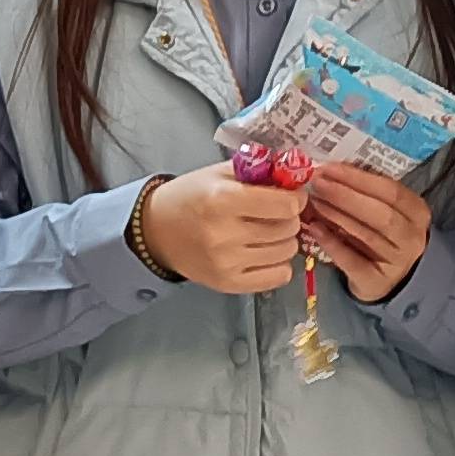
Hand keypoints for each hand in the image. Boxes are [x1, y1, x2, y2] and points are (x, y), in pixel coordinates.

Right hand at [144, 163, 305, 293]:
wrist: (157, 231)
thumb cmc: (190, 196)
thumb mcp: (219, 173)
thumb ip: (258, 171)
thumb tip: (298, 176)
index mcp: (223, 200)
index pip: (284, 205)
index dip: (295, 198)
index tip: (290, 196)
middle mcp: (225, 234)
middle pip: (287, 228)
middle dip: (289, 217)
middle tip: (276, 213)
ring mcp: (227, 263)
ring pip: (286, 252)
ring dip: (285, 239)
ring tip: (269, 231)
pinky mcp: (228, 284)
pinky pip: (277, 277)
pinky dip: (280, 264)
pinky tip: (266, 252)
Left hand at [294, 162, 433, 302]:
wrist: (395, 280)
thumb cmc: (385, 236)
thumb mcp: (386, 211)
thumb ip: (365, 193)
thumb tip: (330, 172)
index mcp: (417, 212)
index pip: (391, 191)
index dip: (358, 178)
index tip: (330, 168)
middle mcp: (411, 237)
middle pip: (380, 213)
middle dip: (345, 195)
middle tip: (318, 183)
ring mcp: (397, 262)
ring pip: (366, 235)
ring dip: (336, 215)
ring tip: (314, 201)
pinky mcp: (376, 282)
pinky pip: (352, 261)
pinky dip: (332, 243)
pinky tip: (314, 228)